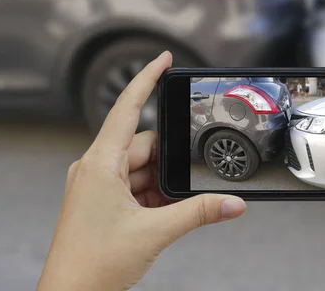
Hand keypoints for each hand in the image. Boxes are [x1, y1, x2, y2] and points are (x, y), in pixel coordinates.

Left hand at [38, 52, 246, 290]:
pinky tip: (160, 216)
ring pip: (142, 169)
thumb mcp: (155, 232)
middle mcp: (96, 168)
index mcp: (99, 164)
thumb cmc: (92, 265)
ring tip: (165, 214)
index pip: (125, 108)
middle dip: (168, 165)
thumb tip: (232, 203)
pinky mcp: (103, 200)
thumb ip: (199, 213)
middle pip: (144, 147)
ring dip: (160, 187)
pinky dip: (153, 198)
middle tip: (181, 188)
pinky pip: (136, 187)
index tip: (163, 60)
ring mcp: (98, 185)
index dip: (146, 80)